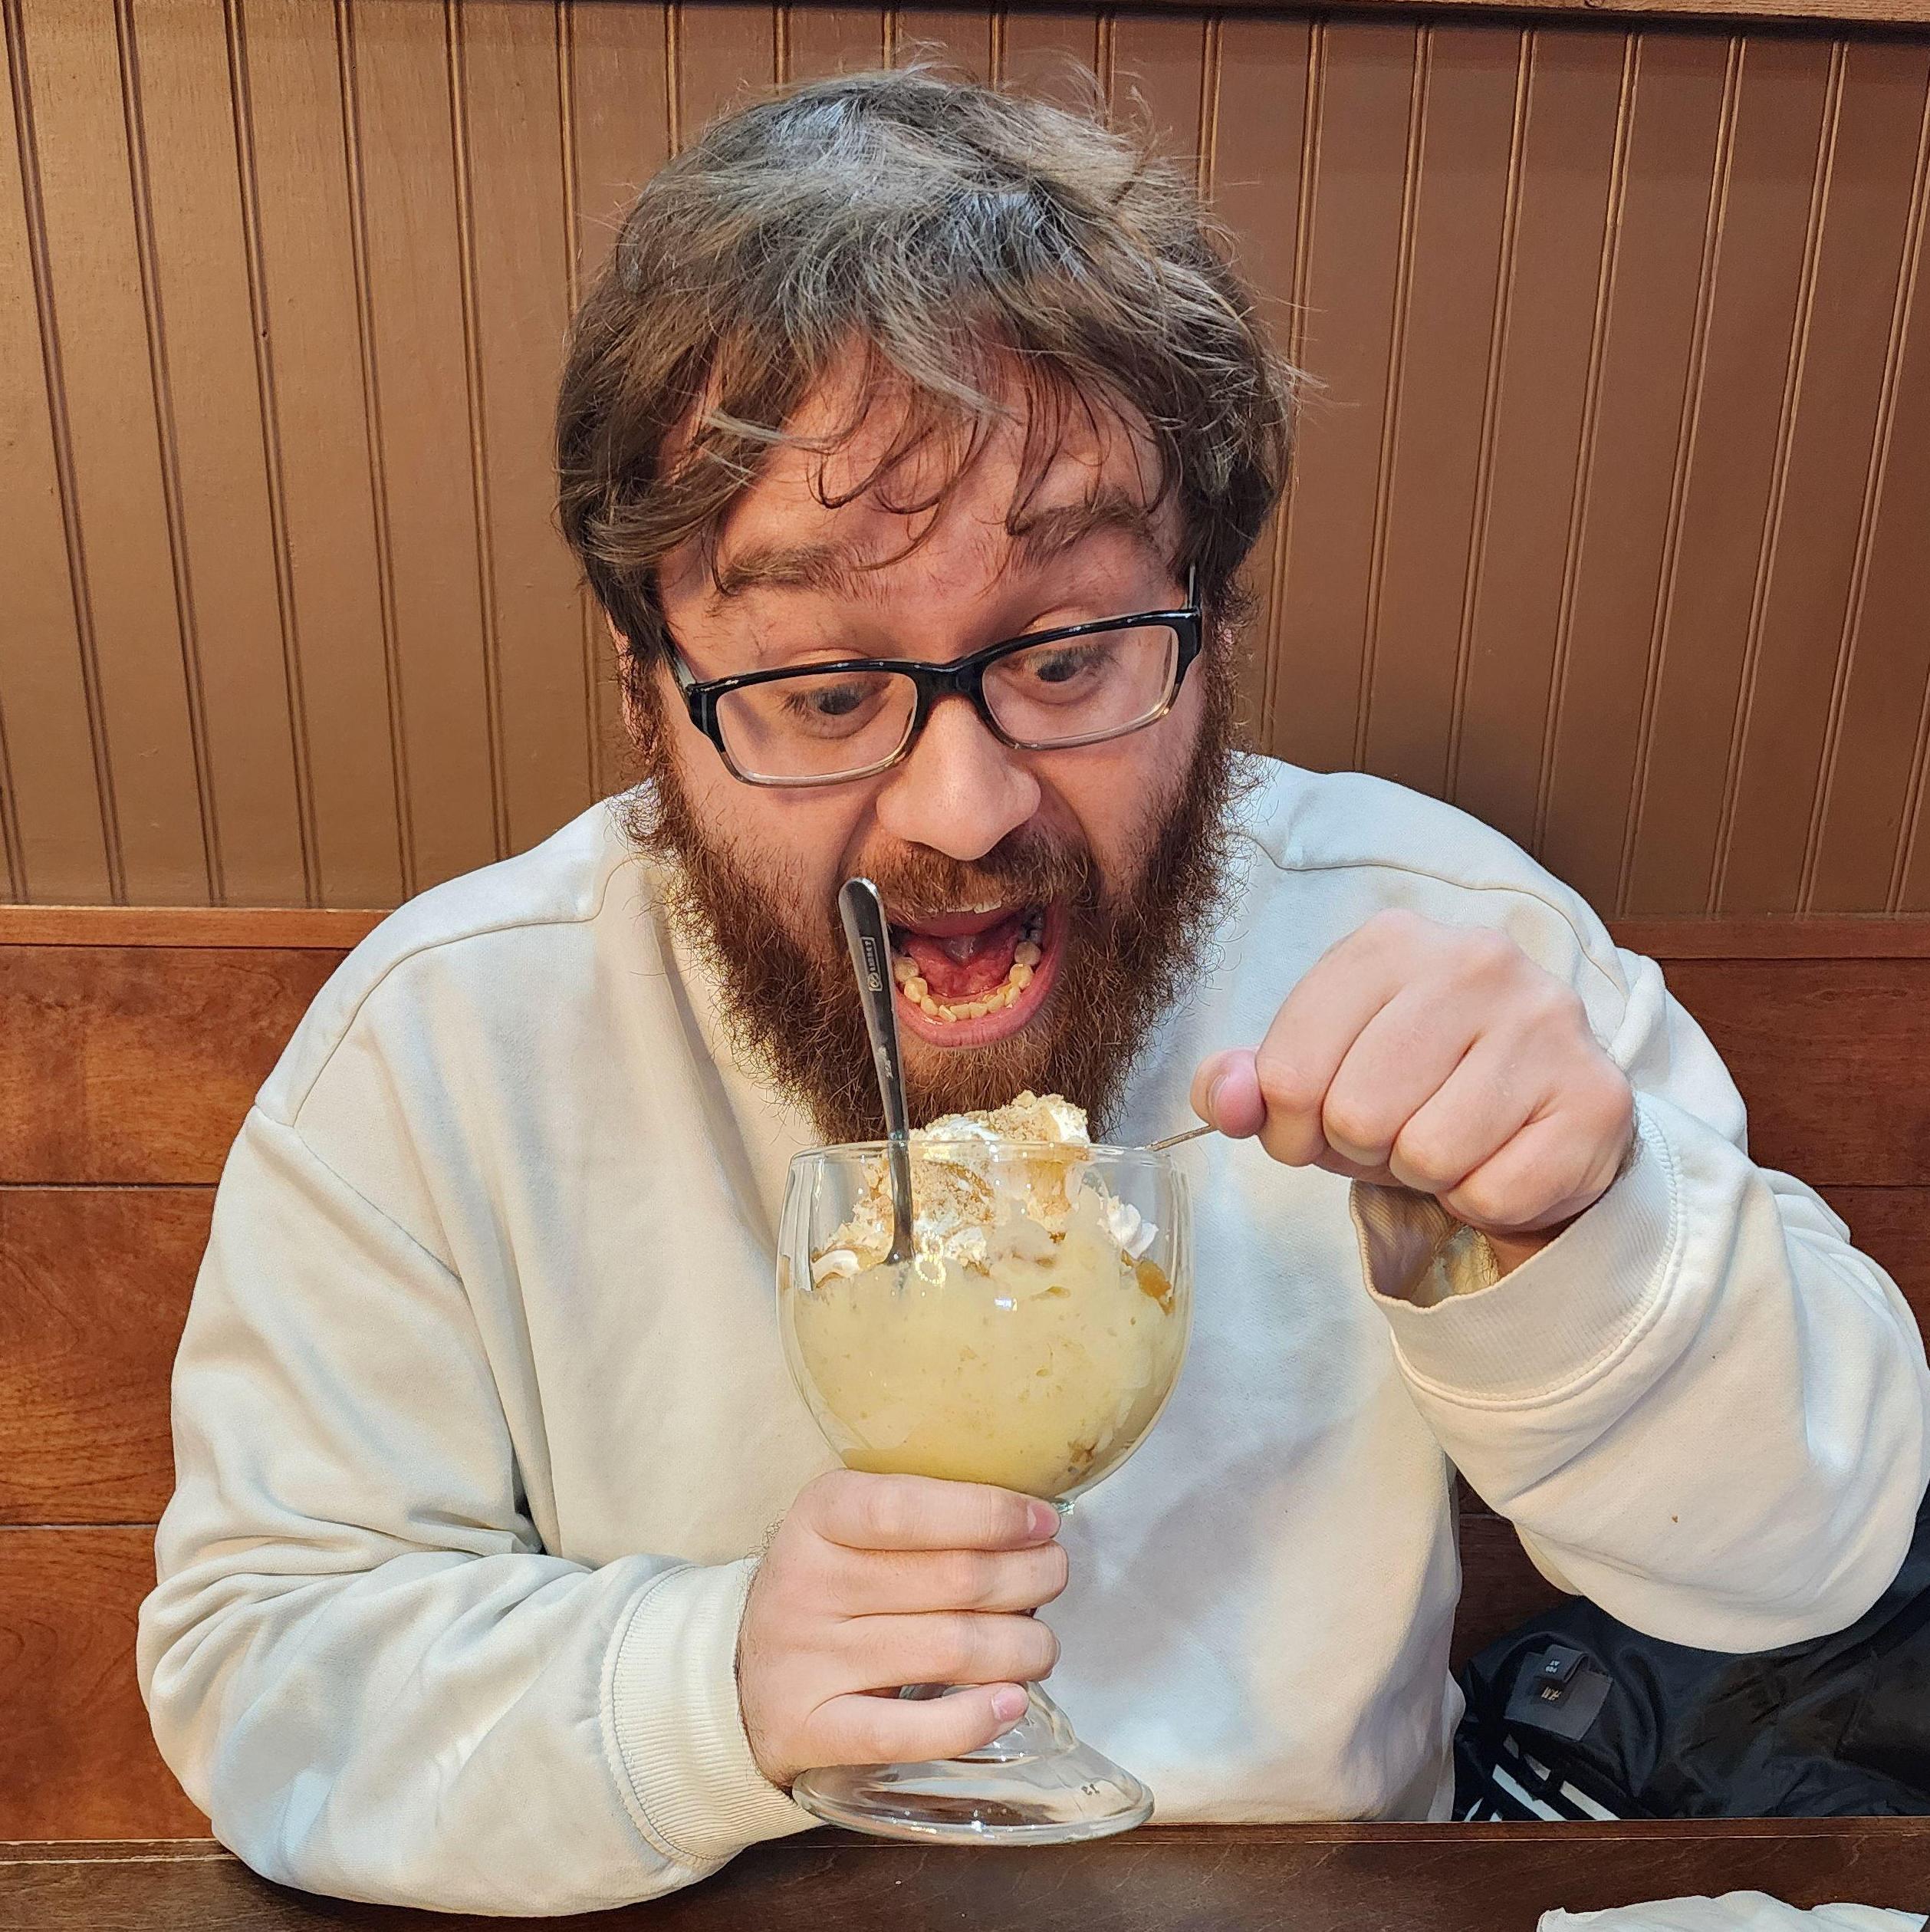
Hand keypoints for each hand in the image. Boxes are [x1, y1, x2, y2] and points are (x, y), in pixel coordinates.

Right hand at [737, 1470, 1066, 1789]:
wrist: (742, 1676)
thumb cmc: (829, 1589)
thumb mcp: (853, 1531)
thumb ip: (925, 1521)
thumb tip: (1032, 1527)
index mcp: (821, 1514)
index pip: (909, 1507)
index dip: (989, 1513)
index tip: (1044, 1522)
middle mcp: (807, 1582)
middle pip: (950, 1578)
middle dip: (1027, 1577)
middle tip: (1054, 1576)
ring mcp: (806, 1660)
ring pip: (946, 1650)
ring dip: (1020, 1648)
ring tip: (1041, 1646)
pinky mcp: (811, 1730)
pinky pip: (905, 1731)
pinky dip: (970, 1720)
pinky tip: (1011, 1703)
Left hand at [1192, 910, 1634, 1259]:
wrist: (1534, 1115)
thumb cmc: (1409, 1087)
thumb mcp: (1314, 1074)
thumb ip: (1248, 1084)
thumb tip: (1226, 1100)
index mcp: (1390, 942)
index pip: (1286, 1071)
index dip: (1287, 1126)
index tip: (1315, 1124)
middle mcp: (1476, 961)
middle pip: (1357, 1114)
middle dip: (1360, 1148)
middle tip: (1395, 1131)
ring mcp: (1547, 1022)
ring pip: (1428, 1155)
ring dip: (1424, 1174)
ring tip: (1447, 1140)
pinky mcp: (1596, 1097)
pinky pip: (1493, 1193)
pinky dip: (1481, 1199)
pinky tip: (1499, 1157)